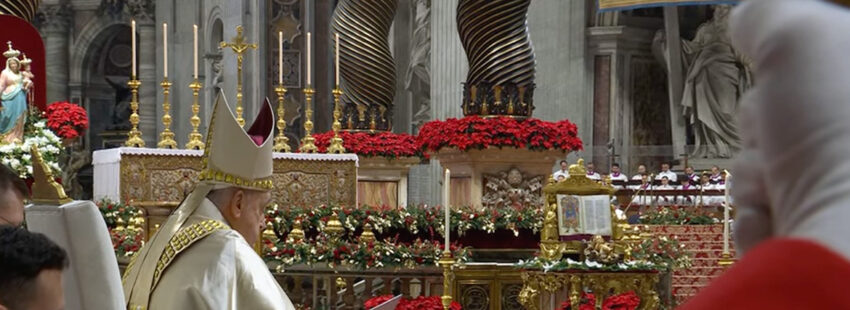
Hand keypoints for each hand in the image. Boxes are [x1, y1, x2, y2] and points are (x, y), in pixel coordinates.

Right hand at [730, 0, 849, 258]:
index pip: (811, 67)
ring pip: (770, 169)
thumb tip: (749, 19)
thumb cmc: (837, 135)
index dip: (782, 73)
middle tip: (775, 140)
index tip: (776, 87)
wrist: (847, 246)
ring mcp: (847, 193)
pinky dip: (763, 218)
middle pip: (785, 119)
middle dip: (760, 132)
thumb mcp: (799, 38)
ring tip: (776, 189)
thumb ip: (769, 14)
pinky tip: (781, 220)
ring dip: (754, 179)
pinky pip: (772, 215)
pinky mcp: (829, 236)